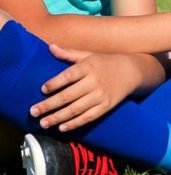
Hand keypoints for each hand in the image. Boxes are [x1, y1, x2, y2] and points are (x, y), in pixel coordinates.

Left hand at [30, 46, 144, 131]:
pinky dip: (75, 123)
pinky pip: (89, 116)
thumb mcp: (89, 55)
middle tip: (33, 111)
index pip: (68, 76)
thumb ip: (69, 53)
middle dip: (49, 105)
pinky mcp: (107, 106)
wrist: (133, 70)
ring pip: (76, 109)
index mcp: (89, 67)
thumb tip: (50, 47)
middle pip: (68, 95)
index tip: (42, 90)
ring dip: (58, 117)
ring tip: (43, 122)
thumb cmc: (106, 62)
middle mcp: (95, 81)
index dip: (54, 83)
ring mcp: (102, 95)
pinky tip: (62, 127)